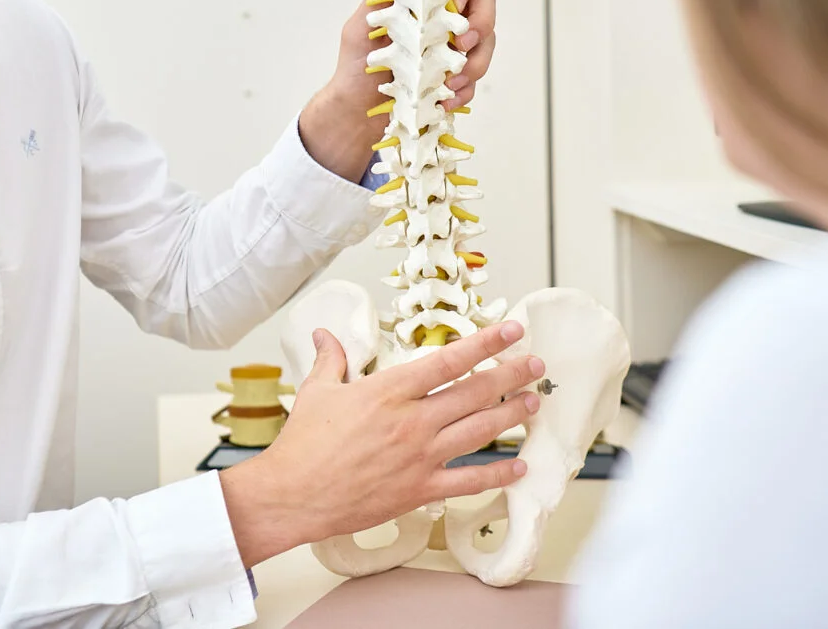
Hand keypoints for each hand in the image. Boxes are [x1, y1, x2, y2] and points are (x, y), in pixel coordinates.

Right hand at [219, 320, 543, 566]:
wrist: (293, 495)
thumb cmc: (303, 445)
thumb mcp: (317, 391)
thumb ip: (330, 359)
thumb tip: (324, 334)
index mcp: (388, 391)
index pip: (448, 360)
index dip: (485, 343)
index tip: (510, 332)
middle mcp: (411, 421)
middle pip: (474, 393)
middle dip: (510, 377)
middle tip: (535, 366)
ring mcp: (419, 457)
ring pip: (479, 431)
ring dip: (511, 416)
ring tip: (532, 403)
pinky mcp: (419, 489)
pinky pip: (469, 481)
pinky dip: (497, 474)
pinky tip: (518, 466)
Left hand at [298, 0, 499, 179]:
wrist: (356, 114)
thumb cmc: (355, 68)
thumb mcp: (358, 29)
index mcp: (421, 5)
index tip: (453, 4)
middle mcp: (440, 23)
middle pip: (482, 6)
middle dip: (482, 23)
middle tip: (462, 44)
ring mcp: (451, 52)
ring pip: (485, 44)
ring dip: (475, 63)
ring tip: (450, 82)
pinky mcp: (454, 81)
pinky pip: (474, 82)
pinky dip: (465, 91)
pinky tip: (446, 100)